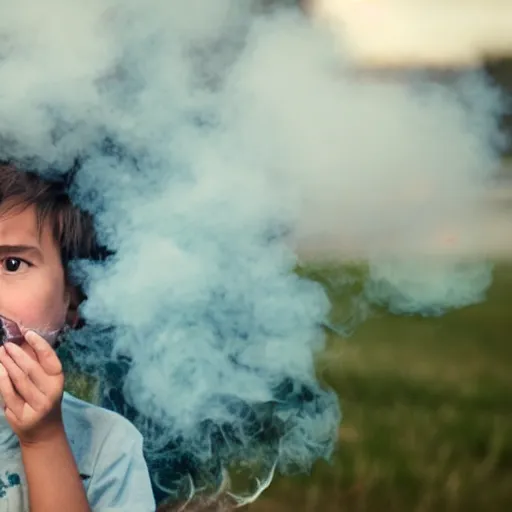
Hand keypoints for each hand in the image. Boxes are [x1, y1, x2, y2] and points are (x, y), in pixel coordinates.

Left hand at [0, 330, 64, 444]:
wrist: (44, 431)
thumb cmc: (44, 400)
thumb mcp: (47, 383)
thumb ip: (38, 365)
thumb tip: (23, 343)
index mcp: (58, 380)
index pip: (50, 358)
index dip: (40, 344)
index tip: (27, 333)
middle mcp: (50, 392)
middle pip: (31, 369)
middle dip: (17, 354)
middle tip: (6, 344)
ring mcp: (36, 405)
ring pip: (19, 380)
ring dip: (7, 364)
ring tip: (0, 353)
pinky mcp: (22, 415)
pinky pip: (9, 394)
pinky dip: (2, 380)